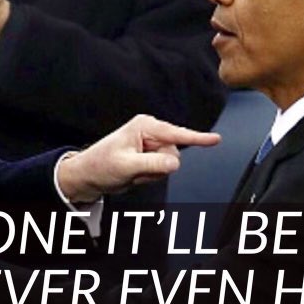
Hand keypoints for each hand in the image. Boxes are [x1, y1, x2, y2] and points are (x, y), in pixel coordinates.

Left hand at [57, 115, 220, 202]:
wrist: (87, 176)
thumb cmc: (100, 166)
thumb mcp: (126, 166)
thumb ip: (153, 164)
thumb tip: (174, 162)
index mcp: (145, 126)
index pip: (176, 134)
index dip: (198, 138)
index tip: (216, 140)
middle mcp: (150, 132)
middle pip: (173, 154)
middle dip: (158, 167)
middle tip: (136, 170)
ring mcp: (150, 145)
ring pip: (169, 165)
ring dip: (152, 174)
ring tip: (132, 172)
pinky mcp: (150, 157)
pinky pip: (161, 171)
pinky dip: (149, 177)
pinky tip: (134, 174)